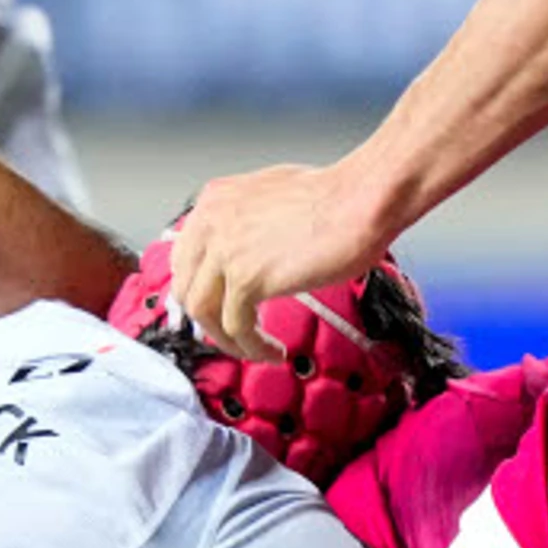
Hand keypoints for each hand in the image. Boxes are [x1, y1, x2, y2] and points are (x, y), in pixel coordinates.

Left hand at [171, 163, 391, 357]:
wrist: (361, 199)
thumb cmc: (336, 197)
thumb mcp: (273, 197)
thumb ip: (248, 222)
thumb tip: (249, 251)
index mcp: (215, 200)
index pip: (185, 255)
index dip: (200, 288)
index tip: (215, 307)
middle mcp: (212, 222)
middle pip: (186, 286)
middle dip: (207, 318)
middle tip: (231, 334)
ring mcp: (225, 250)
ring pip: (203, 312)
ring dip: (226, 339)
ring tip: (253, 349)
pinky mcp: (247, 278)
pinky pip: (236, 327)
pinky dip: (252, 346)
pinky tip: (273, 351)